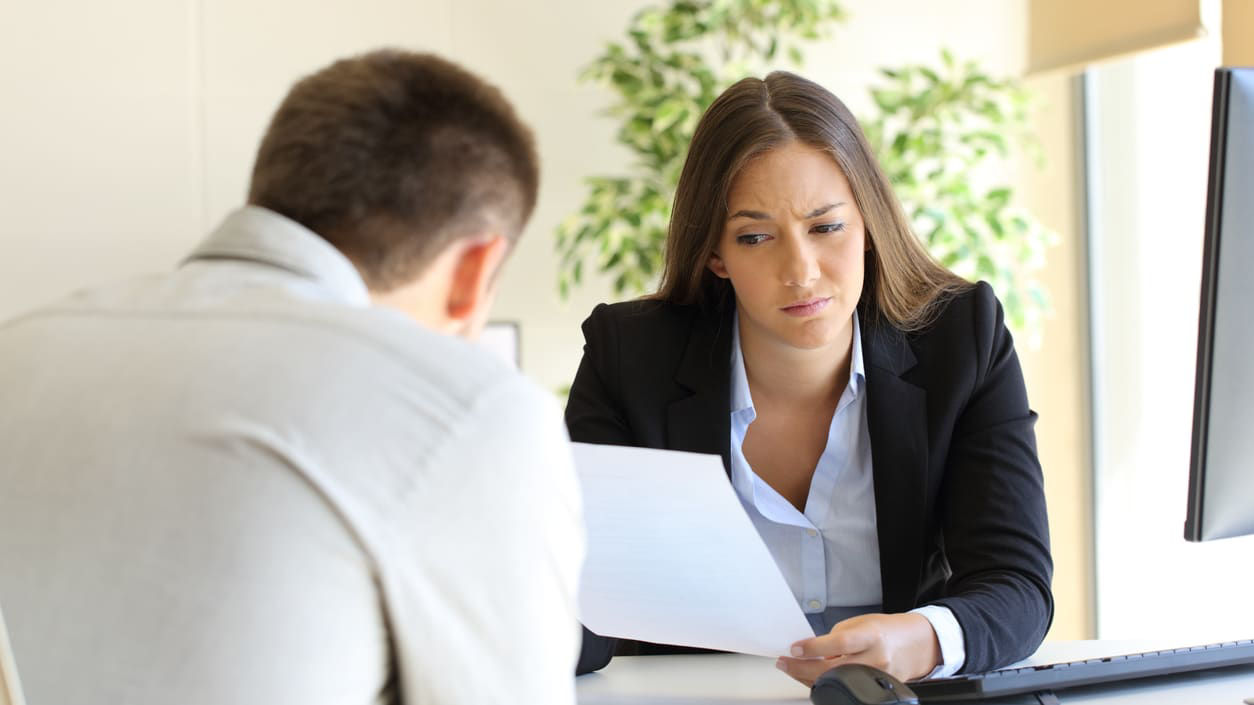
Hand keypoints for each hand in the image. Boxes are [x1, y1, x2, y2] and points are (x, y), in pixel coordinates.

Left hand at [775, 612, 940, 685]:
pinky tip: (810, 675)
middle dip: (802, 667)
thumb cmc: (886, 630)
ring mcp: (876, 677)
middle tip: (784, 661)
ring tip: (791, 667)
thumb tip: (811, 650)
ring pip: (834, 682)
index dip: (814, 647)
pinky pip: (843, 688)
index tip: (794, 648)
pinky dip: (824, 682)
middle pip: (832, 669)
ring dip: (807, 676)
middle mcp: (875, 659)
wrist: (915, 645)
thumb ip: (837, 637)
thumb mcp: (861, 623)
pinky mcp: (875, 690)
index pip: (839, 643)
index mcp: (871, 636)